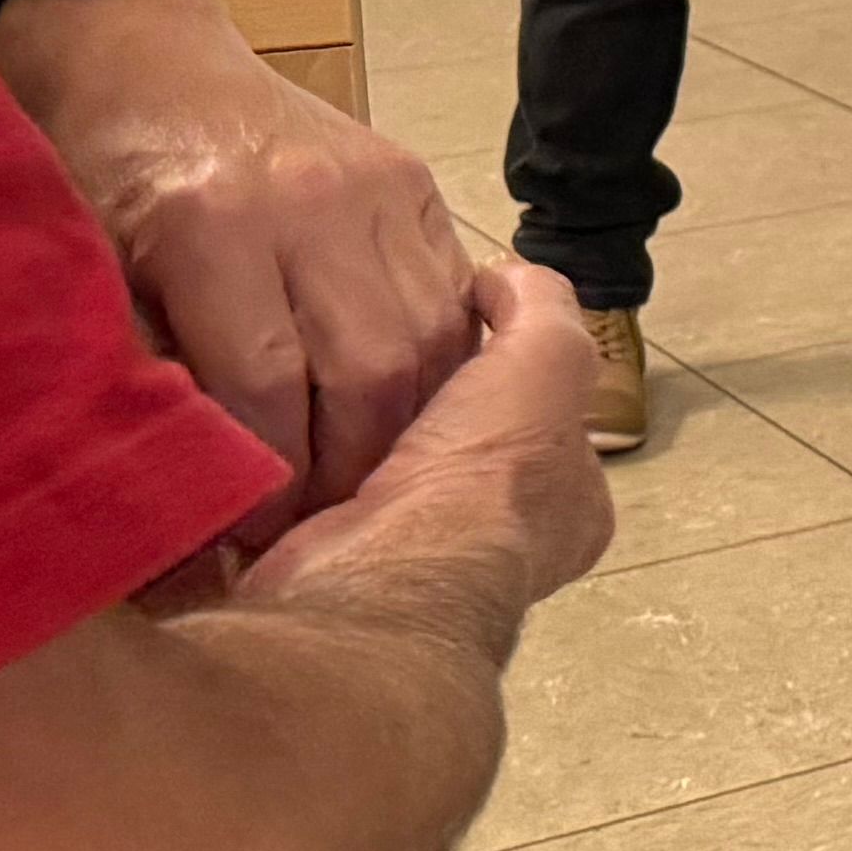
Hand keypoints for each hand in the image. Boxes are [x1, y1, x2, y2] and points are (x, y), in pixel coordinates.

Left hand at [0, 0, 481, 536]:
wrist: (142, 57)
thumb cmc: (96, 177)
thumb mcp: (91, 280)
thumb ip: (149, 380)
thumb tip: (187, 512)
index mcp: (212, 227)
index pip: (265, 389)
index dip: (266, 484)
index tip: (248, 543)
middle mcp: (312, 202)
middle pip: (369, 374)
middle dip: (346, 472)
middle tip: (312, 532)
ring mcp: (377, 187)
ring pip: (428, 344)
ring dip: (400, 431)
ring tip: (354, 482)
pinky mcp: (413, 182)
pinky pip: (449, 299)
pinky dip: (431, 370)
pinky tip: (391, 413)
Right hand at [241, 264, 613, 618]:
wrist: (387, 573)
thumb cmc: (488, 468)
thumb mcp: (547, 361)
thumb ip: (541, 308)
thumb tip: (504, 277)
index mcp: (568, 506)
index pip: (545, 421)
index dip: (509, 372)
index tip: (461, 331)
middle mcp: (505, 545)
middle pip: (462, 449)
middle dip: (423, 407)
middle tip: (374, 352)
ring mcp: (420, 565)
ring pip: (389, 474)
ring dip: (356, 436)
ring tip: (320, 376)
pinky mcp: (343, 569)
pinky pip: (325, 500)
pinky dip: (308, 466)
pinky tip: (283, 422)